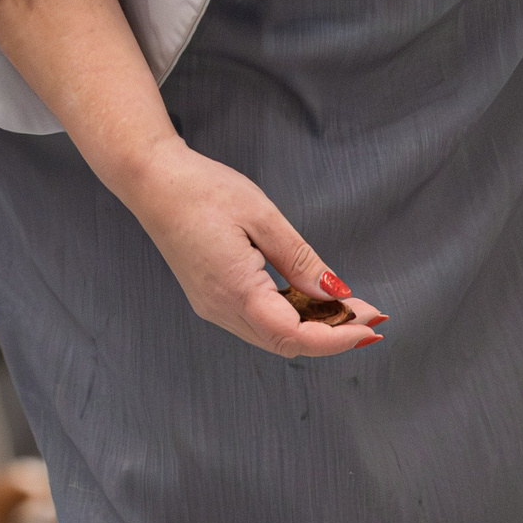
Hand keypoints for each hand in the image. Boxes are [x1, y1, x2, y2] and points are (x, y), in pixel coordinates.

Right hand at [112, 138, 388, 357]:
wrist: (150, 180)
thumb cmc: (202, 189)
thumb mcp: (263, 217)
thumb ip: (300, 260)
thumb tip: (336, 292)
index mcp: (234, 290)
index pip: (296, 335)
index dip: (338, 337)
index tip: (371, 325)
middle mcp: (220, 308)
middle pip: (287, 343)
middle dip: (333, 334)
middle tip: (371, 316)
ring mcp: (212, 307)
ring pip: (273, 336)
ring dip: (314, 329)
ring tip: (350, 309)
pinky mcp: (211, 299)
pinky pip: (259, 322)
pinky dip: (292, 318)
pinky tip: (313, 302)